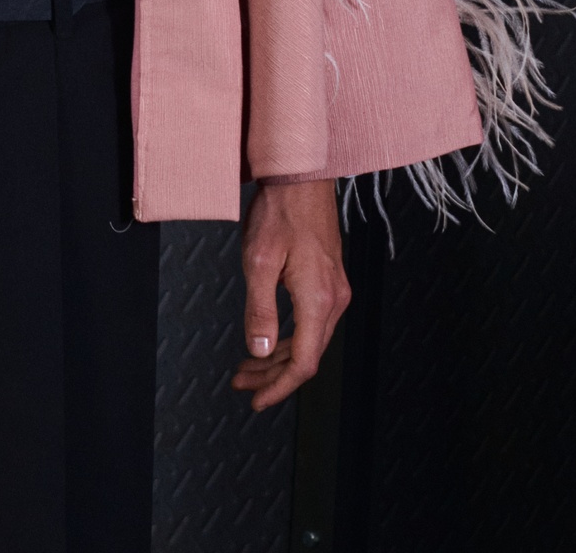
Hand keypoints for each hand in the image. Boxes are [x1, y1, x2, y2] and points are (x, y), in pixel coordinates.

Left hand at [230, 179, 350, 410]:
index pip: (302, 363)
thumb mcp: (259, 260)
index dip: (279, 387)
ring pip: (309, 340)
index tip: (255, 400)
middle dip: (272, 375)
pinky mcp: (328, 279)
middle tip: (241, 383)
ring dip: (278, 357)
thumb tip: (259, 351)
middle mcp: (333, 300)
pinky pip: (310, 322)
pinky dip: (288, 337)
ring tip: (247, 367)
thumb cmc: (279, 211)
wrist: (300, 175)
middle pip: (306, 355)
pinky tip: (268, 339)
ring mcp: (334, 289)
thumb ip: (260, 309)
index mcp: (318, 300)